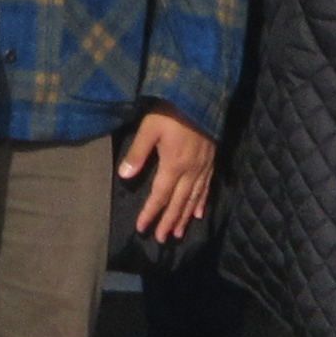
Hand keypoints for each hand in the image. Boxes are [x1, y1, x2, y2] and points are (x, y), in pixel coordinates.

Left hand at [121, 107, 216, 244]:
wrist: (202, 97)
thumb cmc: (172, 111)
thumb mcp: (149, 128)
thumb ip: (138, 152)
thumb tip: (124, 176)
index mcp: (173, 165)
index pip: (159, 196)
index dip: (150, 213)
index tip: (141, 228)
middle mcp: (190, 171)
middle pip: (178, 202)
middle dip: (168, 222)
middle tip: (161, 239)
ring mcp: (203, 168)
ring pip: (193, 199)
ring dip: (185, 217)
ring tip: (178, 233)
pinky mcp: (211, 161)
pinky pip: (207, 187)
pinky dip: (203, 202)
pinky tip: (200, 213)